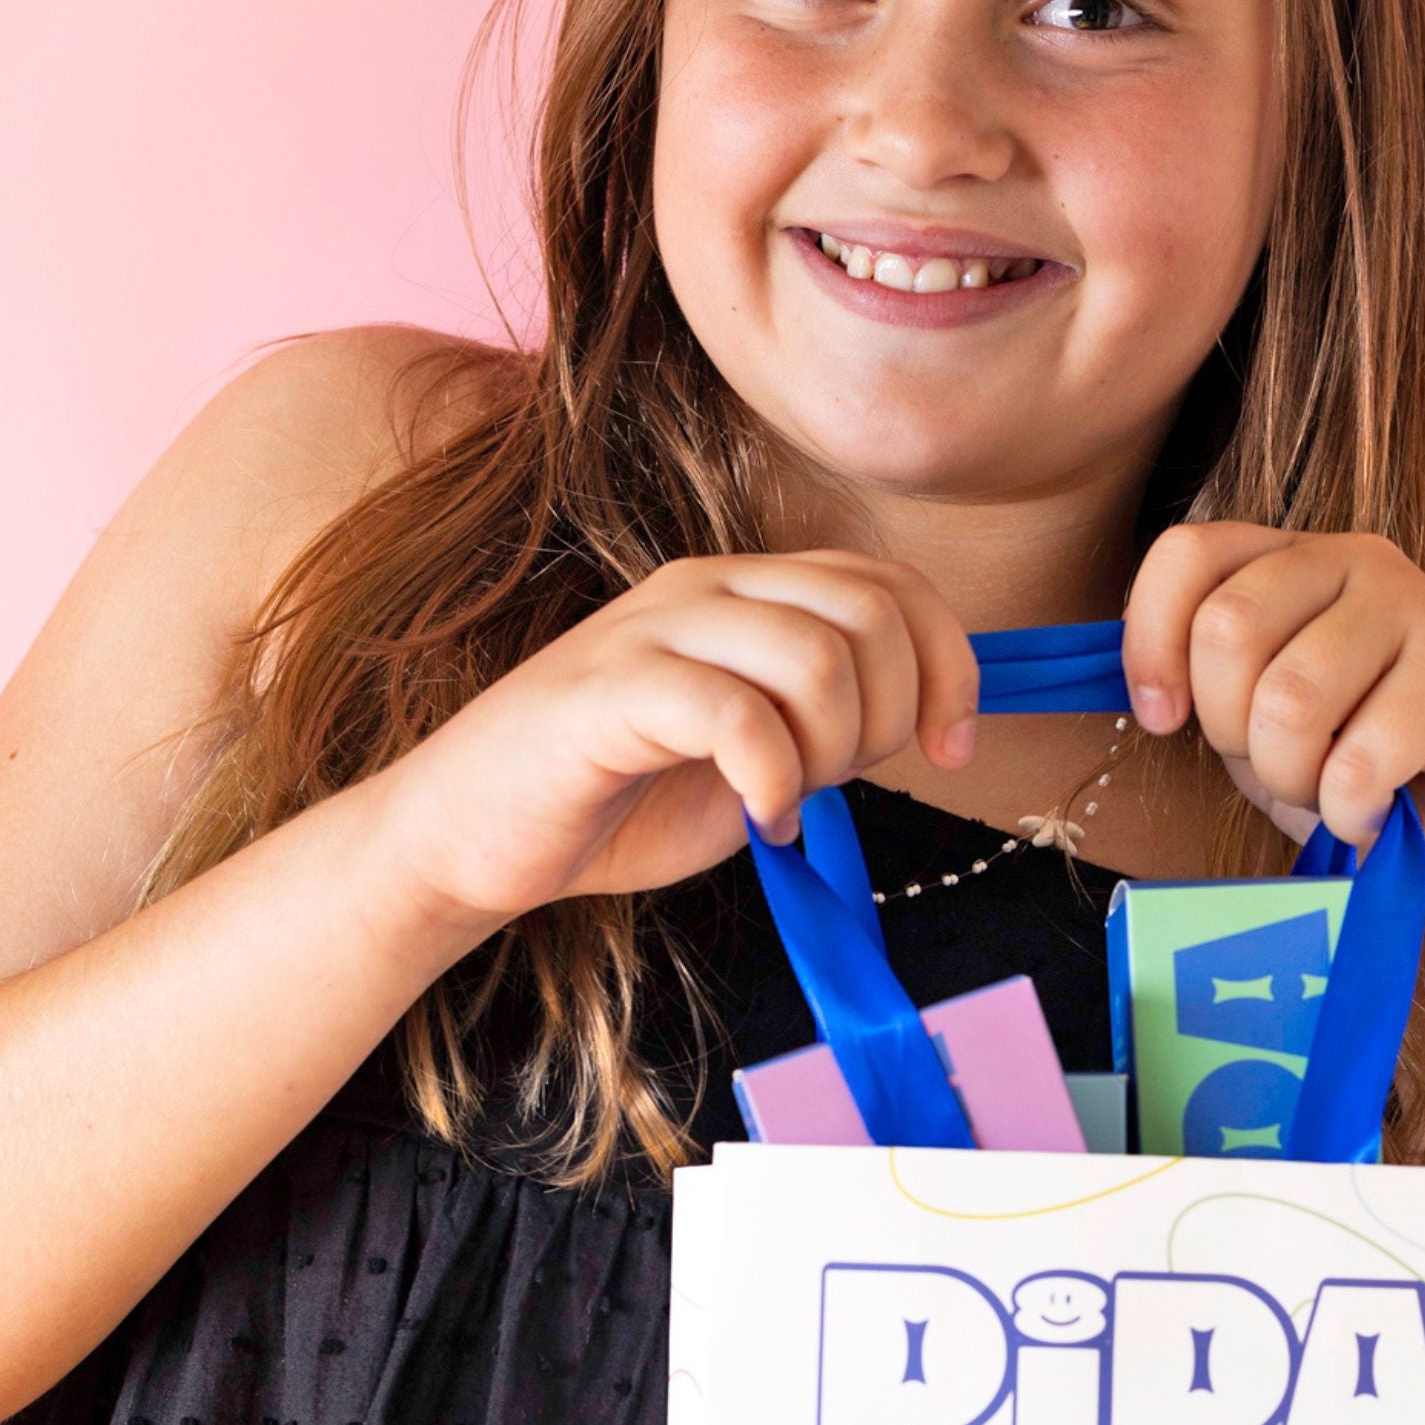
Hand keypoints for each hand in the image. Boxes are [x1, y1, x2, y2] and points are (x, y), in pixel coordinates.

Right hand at [368, 550, 978, 934]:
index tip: (953, 747)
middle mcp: (706, 588)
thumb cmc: (616, 800)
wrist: (471, 838)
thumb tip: (921, 718)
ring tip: (785, 801)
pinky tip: (756, 818)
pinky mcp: (608, 690)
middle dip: (890, 715)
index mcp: (747, 592)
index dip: (950, 664)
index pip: (891, 586)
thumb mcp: (755, 754)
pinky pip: (738, 715)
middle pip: (870, 613)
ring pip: (816, 656)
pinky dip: (772, 781)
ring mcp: (654, 631)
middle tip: (839, 782)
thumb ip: (828, 721)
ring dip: (829, 750)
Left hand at [1120, 522, 1424, 937]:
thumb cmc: (1383, 776)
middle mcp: (1350, 560)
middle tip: (1286, 765)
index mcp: (1292, 564)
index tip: (1164, 720)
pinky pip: (1357, 756)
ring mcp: (1411, 604)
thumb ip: (1210, 695)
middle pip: (1226, 629)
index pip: (1185, 555)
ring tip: (1333, 795)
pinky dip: (1351, 811)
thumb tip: (1145, 688)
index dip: (1150, 643)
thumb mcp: (1267, 731)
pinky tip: (1377, 814)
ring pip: (1286, 698)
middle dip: (1231, 731)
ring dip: (1295, 780)